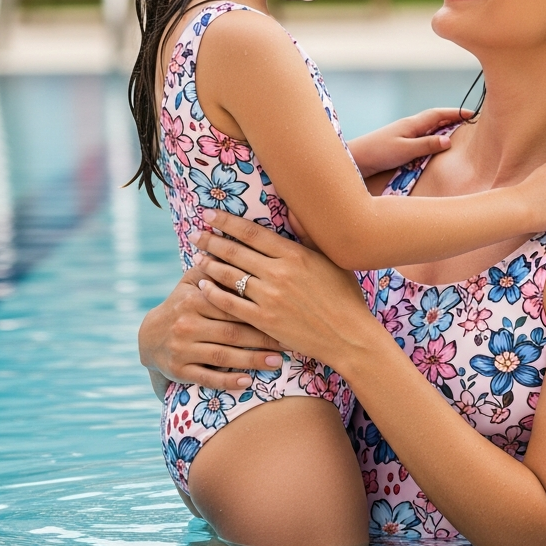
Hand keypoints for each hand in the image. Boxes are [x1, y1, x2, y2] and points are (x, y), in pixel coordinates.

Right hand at [138, 266, 285, 391]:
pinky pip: (208, 378)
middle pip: (232, 331)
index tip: (285, 312)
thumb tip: (240, 240)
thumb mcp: (192, 282)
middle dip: (263, 338)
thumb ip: (215, 265)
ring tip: (278, 362)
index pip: (232, 303)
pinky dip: (229, 381)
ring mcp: (182, 349)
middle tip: (290, 342)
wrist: (149, 337)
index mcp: (194, 298)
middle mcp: (186, 323)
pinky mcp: (179, 371)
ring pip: (223, 356)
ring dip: (252, 360)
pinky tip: (248, 381)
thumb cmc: (184, 303)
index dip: (260, 308)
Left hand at [191, 209, 379, 370]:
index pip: (252, 233)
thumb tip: (291, 209)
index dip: (227, 222)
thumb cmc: (344, 296)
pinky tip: (203, 285)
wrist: (349, 336)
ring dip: (210, 264)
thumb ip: (308, 234)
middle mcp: (279, 273)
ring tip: (198, 257)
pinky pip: (230, 304)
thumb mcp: (331, 259)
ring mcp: (269, 298)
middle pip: (235, 251)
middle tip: (196, 234)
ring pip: (230, 276)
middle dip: (212, 240)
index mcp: (295, 254)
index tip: (209, 214)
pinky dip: (213, 293)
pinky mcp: (264, 321)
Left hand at [347, 107, 467, 177]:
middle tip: (469, 122)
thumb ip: (427, 145)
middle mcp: (409, 126)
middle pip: (435, 118)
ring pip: (428, 127)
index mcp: (412, 124)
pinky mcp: (398, 143)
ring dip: (443, 127)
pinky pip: (421, 136)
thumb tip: (448, 140)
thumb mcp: (405, 150)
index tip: (473, 114)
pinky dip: (432, 137)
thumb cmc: (378, 153)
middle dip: (452, 118)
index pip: (438, 114)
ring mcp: (403, 133)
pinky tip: (434, 144)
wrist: (356, 158)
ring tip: (457, 132)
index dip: (456, 113)